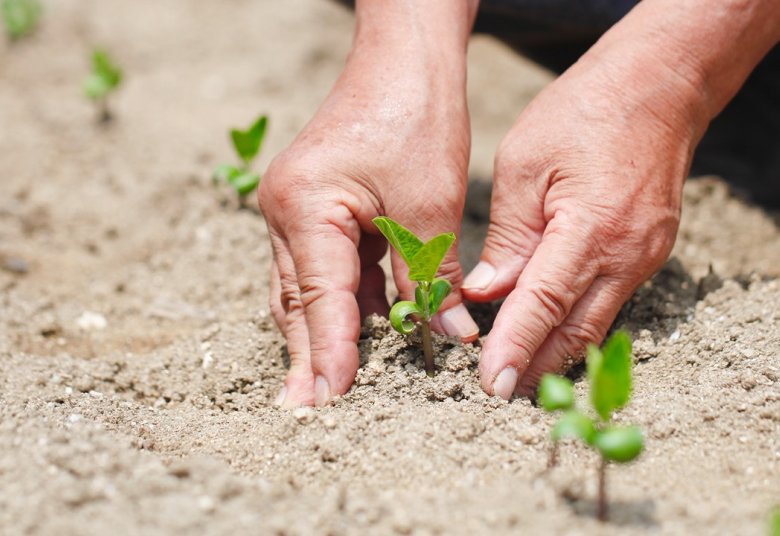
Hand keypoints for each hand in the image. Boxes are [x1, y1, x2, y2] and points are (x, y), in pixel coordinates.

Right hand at [259, 15, 477, 407]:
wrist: (403, 58)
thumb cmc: (415, 115)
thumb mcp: (429, 205)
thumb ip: (431, 276)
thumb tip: (447, 336)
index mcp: (305, 205)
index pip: (320, 295)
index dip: (329, 350)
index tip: (330, 398)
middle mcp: (287, 210)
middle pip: (298, 297)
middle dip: (307, 353)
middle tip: (304, 408)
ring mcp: (297, 208)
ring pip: (307, 285)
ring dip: (321, 331)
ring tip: (323, 385)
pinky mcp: (317, 207)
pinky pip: (324, 265)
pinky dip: (341, 299)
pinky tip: (355, 331)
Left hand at [462, 44, 705, 398]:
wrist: (658, 86)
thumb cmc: (583, 112)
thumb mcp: (525, 165)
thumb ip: (508, 236)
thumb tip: (486, 292)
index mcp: (591, 229)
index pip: (544, 305)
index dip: (516, 348)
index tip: (492, 385)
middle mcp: (626, 254)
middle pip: (576, 330)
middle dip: (537, 367)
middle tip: (500, 393)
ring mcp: (644, 257)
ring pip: (595, 322)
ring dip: (557, 352)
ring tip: (520, 374)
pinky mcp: (648, 252)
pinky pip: (608, 301)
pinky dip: (576, 323)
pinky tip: (550, 332)